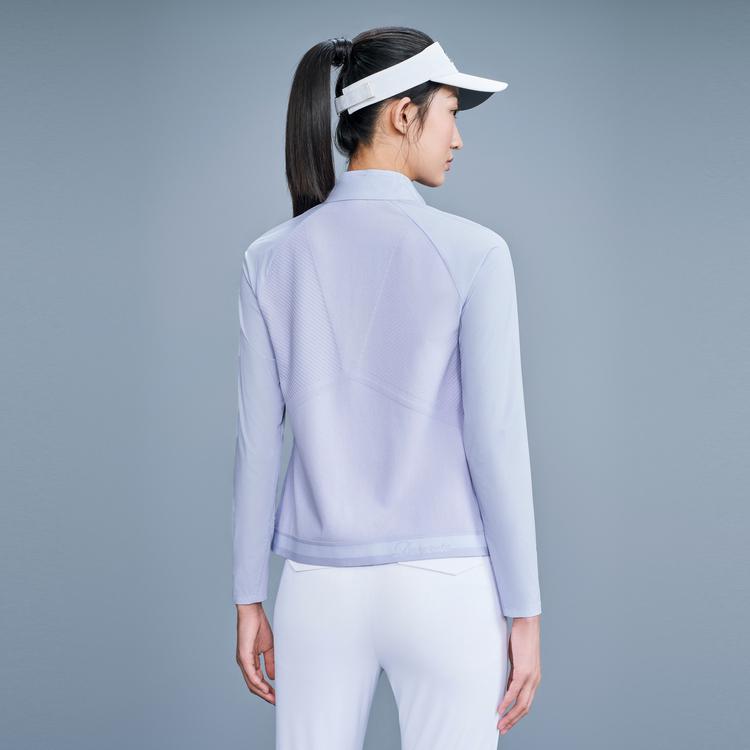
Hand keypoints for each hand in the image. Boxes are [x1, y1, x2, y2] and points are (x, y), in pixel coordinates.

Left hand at [236, 603, 275, 703]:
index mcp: (250, 661)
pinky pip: (250, 672)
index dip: (266, 690)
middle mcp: (244, 663)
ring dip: (262, 691)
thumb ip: (270, 662)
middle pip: (253, 685)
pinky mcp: (243, 655)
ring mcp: (243, 660)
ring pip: (251, 682)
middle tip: (275, 701)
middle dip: (264, 695)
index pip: (257, 681)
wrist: (252, 612)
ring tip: (272, 697)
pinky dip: (257, 681)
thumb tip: (273, 677)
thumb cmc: (258, 626)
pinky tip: (265, 686)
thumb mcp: (268, 647)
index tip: (276, 697)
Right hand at [497, 615, 540, 733]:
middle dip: (513, 721)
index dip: (516, 715)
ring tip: (500, 724)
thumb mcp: (517, 660)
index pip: (526, 703)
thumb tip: (506, 684)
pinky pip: (514, 691)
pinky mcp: (523, 670)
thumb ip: (514, 673)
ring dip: (510, 716)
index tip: (506, 722)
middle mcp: (534, 680)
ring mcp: (530, 677)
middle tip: (502, 729)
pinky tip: (500, 709)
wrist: (528, 623)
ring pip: (521, 704)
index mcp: (534, 679)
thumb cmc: (521, 638)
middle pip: (525, 708)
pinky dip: (506, 702)